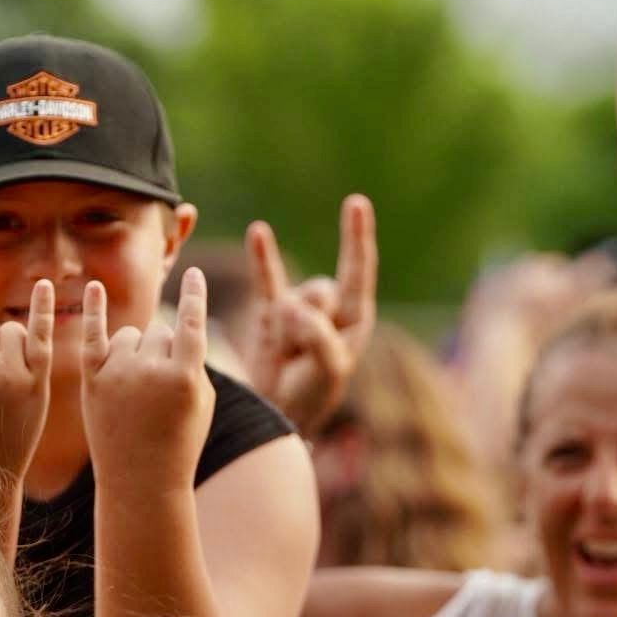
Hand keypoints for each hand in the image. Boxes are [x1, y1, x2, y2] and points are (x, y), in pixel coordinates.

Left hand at [80, 267, 214, 488]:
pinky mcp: (92, 380)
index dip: (195, 296)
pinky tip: (94, 286)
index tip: (195, 273)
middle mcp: (151, 370)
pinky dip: (94, 310)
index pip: (192, 323)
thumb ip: (193, 364)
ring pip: (131, 336)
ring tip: (138, 390)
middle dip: (164, 350)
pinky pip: (94, 335)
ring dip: (137, 351)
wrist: (140, 482)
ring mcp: (119, 374)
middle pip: (160, 331)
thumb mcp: (201, 404)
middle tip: (161, 387)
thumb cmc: (179, 443)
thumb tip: (179, 331)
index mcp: (185, 376)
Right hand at [244, 194, 376, 436]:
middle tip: (300, 354)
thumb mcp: (327, 370)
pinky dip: (263, 257)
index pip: (358, 271)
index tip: (356, 203)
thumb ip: (317, 336)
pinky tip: (258, 231)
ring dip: (288, 326)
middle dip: (309, 320)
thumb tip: (291, 303)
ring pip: (293, 297)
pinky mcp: (271, 312)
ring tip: (284, 356)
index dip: (357, 237)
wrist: (277, 413)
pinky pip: (267, 280)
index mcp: (355, 321)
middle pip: (321, 290)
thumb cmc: (311, 396)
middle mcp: (330, 309)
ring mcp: (300, 308)